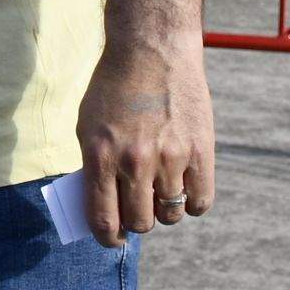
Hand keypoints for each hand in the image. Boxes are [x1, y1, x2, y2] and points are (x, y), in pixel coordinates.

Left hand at [75, 41, 216, 246]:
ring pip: (170, 214)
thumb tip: (103, 209)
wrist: (152, 49)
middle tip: (137, 210)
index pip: (104, 221)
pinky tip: (183, 189)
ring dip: (163, 210)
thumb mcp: (88, 126)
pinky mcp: (201, 151)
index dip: (107, 239)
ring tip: (160, 193)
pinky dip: (191, 203)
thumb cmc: (114, 88)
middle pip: (140, 223)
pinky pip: (200, 202)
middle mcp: (135, 162)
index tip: (112, 240)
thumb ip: (93, 168)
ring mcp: (171, 158)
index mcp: (101, 156)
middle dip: (136, 222)